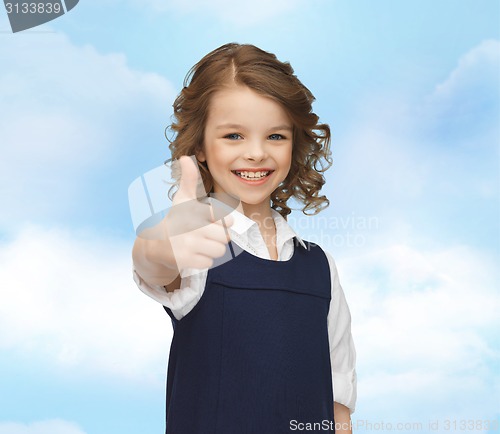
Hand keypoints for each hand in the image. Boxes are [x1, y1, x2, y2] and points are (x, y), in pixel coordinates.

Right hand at [164, 155, 233, 272]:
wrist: (156, 243)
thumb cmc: (176, 218)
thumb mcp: (183, 197)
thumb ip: (189, 179)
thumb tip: (185, 157)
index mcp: (193, 210)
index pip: (226, 219)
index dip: (223, 221)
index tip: (212, 220)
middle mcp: (190, 227)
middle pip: (224, 237)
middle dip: (219, 237)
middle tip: (207, 234)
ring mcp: (187, 245)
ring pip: (219, 251)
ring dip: (213, 249)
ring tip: (201, 243)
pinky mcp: (185, 260)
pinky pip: (209, 262)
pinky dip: (204, 260)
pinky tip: (194, 253)